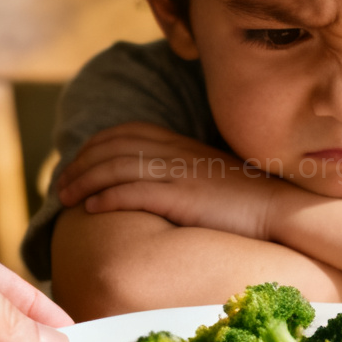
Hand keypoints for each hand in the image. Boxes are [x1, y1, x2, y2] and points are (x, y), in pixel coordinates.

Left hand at [57, 122, 288, 240]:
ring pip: (116, 167)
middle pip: (113, 147)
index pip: (125, 132)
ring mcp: (179, 173)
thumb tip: (160, 187)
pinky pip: (135, 191)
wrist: (281, 208)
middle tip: (60, 184)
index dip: (94, 145)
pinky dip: (108, 197)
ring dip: (84, 181)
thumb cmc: (249, 200)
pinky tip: (91, 209)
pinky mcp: (184, 196)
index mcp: (181, 144)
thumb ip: (183, 173)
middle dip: (80, 163)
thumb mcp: (210, 176)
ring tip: (65, 198)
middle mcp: (176, 153)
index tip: (76, 163)